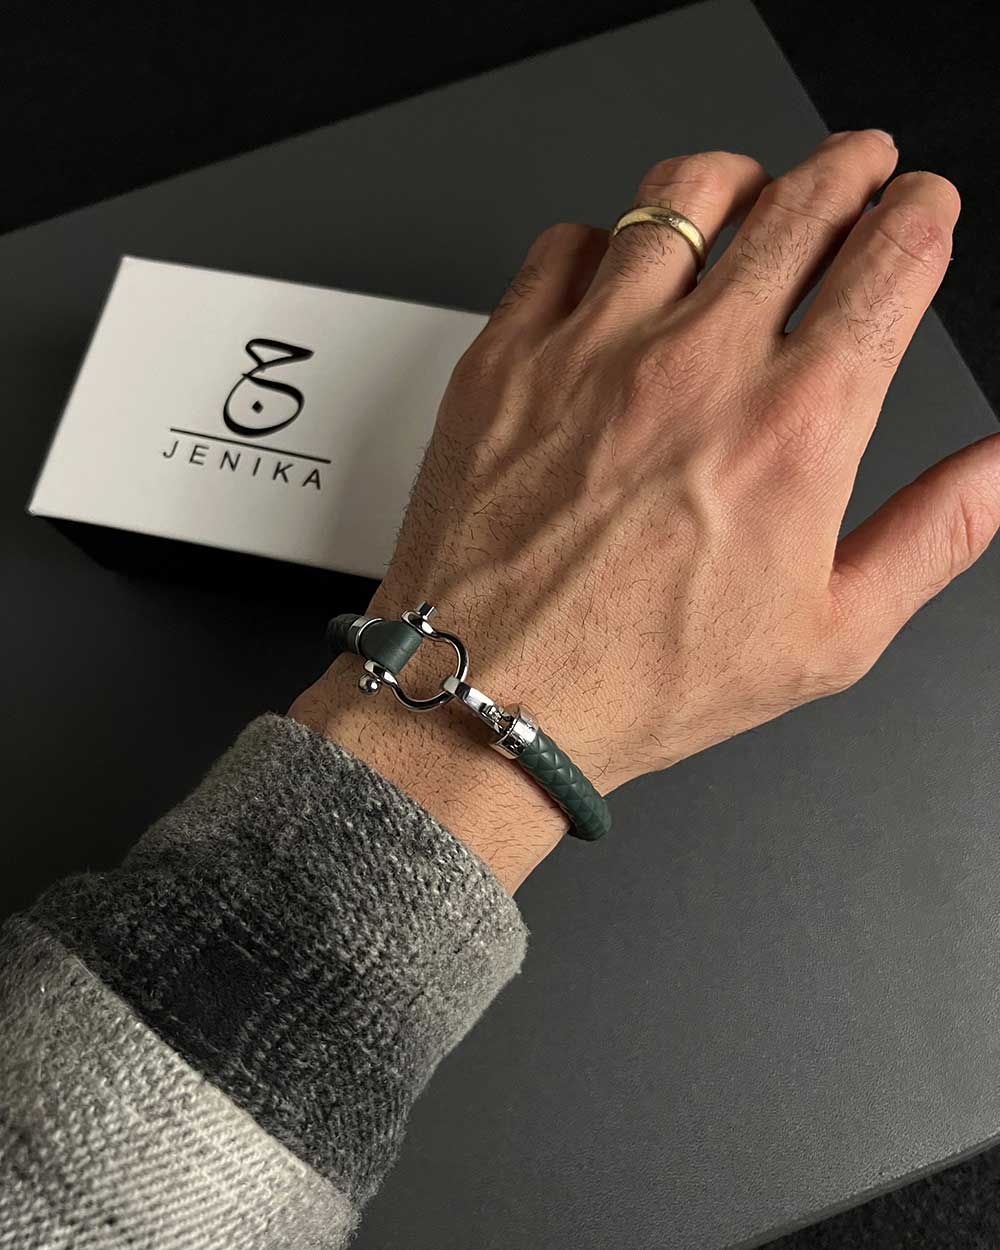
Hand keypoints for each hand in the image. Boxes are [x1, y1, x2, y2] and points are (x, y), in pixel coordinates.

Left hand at [291, 131, 999, 892]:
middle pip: (798, 203)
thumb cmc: (643, 679)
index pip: (887, 262)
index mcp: (792, 427)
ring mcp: (593, 349)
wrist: (492, 697)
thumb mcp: (829, 636)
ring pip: (684, 194)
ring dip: (739, 175)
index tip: (922, 206)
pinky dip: (610, 237)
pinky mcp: (508, 355)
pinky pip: (569, 242)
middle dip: (848, 167)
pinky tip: (621, 268)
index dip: (920, 213)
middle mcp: (694, 365)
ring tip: (752, 188)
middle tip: (859, 166)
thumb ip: (933, 535)